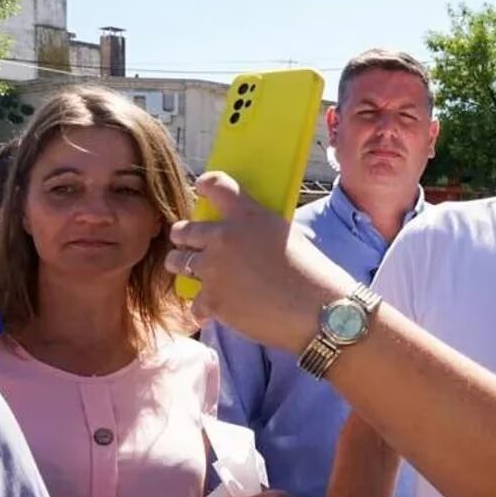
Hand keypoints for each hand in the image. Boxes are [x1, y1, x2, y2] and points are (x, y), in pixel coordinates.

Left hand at [165, 172, 354, 352]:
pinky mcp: (212, 301)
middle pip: (183, 230)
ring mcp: (213, 270)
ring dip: (184, 266)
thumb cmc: (313, 274)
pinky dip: (204, 307)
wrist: (319, 311)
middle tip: (188, 242)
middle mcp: (223, 238)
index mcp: (247, 216)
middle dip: (183, 236)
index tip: (203, 189)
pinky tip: (215, 310)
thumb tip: (247, 240)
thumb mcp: (289, 236)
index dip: (206, 185)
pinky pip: (194, 303)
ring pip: (176, 262)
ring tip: (195, 274)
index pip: (215, 185)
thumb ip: (260, 231)